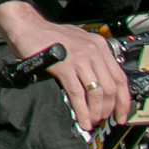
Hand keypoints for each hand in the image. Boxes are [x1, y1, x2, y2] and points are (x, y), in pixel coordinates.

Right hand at [0, 0, 129, 131]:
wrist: (26, 26)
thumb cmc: (48, 35)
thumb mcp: (77, 41)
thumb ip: (90, 58)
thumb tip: (96, 83)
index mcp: (100, 46)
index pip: (120, 78)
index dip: (123, 101)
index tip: (120, 115)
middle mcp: (94, 52)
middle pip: (111, 88)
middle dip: (109, 109)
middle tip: (102, 120)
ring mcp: (80, 59)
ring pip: (96, 92)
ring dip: (96, 112)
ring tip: (91, 121)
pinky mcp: (64, 66)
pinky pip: (77, 93)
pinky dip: (82, 110)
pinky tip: (81, 120)